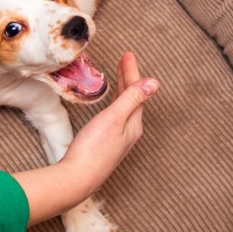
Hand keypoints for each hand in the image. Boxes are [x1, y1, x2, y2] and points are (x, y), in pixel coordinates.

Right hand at [60, 52, 159, 195]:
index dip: (132, 72)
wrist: (78, 177)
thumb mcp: (114, 119)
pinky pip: (115, 116)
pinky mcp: (104, 144)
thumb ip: (132, 99)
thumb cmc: (94, 148)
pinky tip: (109, 107)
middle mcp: (129, 132)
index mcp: (133, 124)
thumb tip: (154, 83)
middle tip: (124, 60)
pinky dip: (115, 103)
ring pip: (124, 108)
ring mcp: (117, 139)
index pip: (136, 91)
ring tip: (119, 77)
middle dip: (128, 78)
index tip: (127, 54)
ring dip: (122, 90)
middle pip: (132, 99)